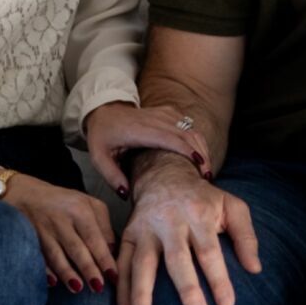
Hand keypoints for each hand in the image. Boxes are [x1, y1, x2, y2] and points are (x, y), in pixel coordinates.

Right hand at [0, 169, 118, 294]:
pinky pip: (38, 256)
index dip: (104, 258)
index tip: (113, 276)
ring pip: (56, 255)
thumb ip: (104, 225)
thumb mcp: (89, 203)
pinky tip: (53, 283)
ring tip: (78, 288)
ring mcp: (43, 229)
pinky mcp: (29, 237)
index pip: (94, 238)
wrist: (26, 194)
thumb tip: (111, 251)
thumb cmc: (64, 202)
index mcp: (80, 210)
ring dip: (67, 273)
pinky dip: (45, 270)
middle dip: (88, 269)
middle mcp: (61, 219)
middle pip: (76, 248)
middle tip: (98, 288)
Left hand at [83, 102, 211, 196]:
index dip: (187, 150)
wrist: (104, 110)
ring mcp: (164, 113)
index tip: (200, 166)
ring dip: (202, 148)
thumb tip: (126, 194)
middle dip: (201, 155)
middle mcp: (155, 119)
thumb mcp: (98, 158)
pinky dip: (197, 140)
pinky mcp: (169, 112)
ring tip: (207, 169)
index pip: (169, 138)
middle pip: (186, 134)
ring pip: (191, 129)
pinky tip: (200, 156)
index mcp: (140, 130)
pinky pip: (189, 125)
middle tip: (207, 176)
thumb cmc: (103, 136)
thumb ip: (112, 176)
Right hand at [117, 152, 259, 304]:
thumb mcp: (232, 207)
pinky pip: (123, 262)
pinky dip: (121, 288)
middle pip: (177, 258)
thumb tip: (255, 269)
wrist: (165, 175)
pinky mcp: (129, 234)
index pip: (209, 250)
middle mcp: (171, 221)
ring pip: (143, 262)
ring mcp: (147, 228)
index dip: (219, 279)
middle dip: (187, 288)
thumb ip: (246, 237)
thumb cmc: (204, 199)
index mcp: (199, 214)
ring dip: (141, 293)